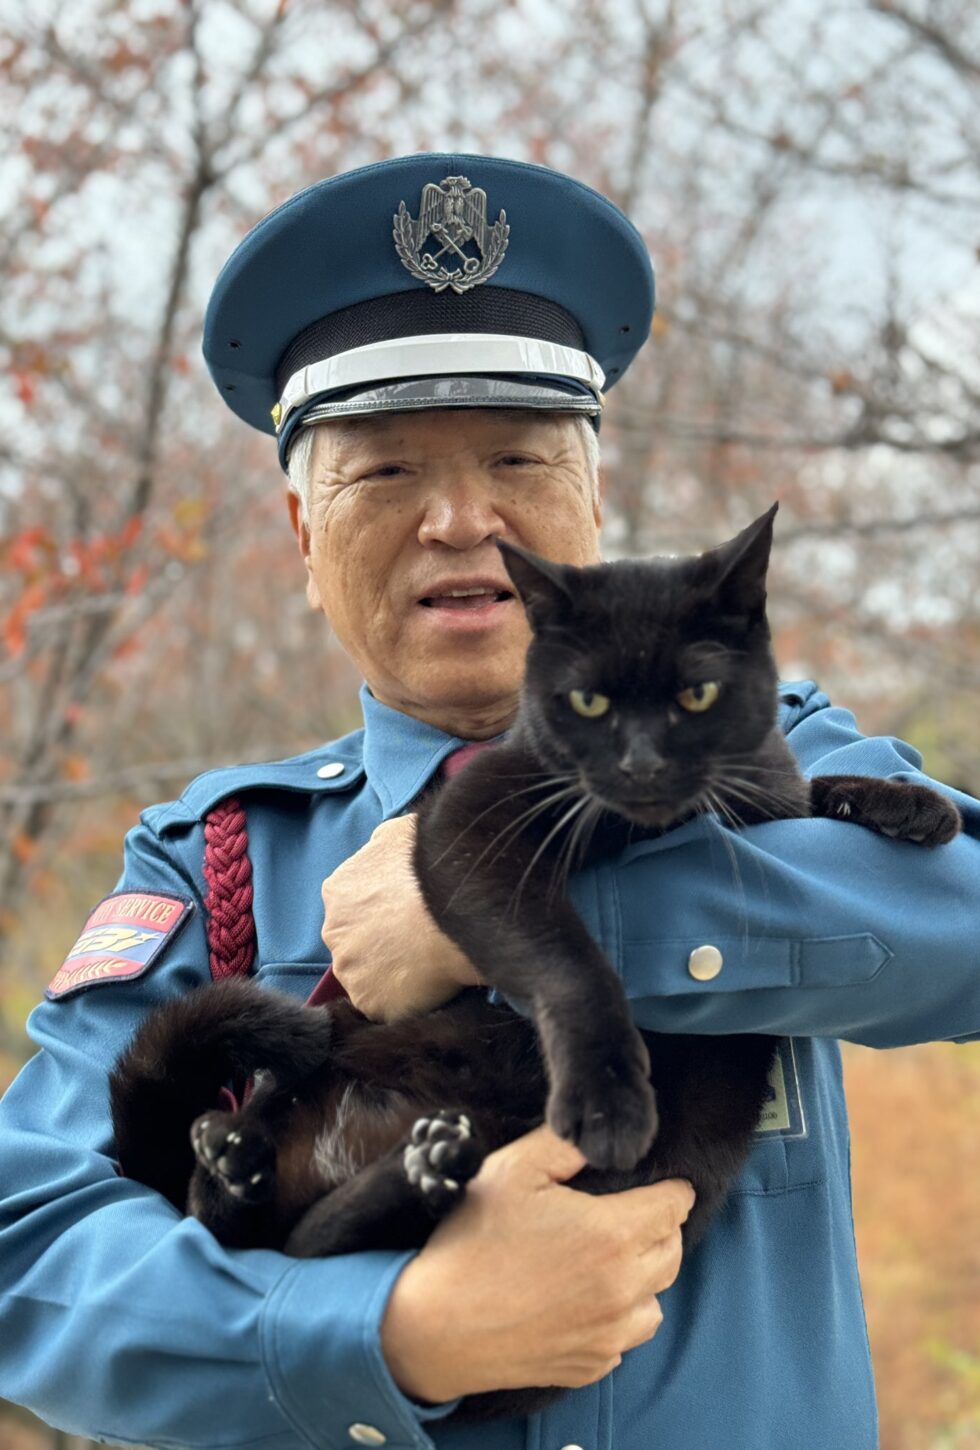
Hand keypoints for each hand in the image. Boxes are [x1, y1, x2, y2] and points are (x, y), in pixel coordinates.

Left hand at [321, 814, 481, 1021]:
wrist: (454, 909)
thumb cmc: (432, 868)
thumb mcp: (403, 832)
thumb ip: (383, 844)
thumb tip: (384, 849)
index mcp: (338, 890)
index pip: (351, 906)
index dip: (380, 911)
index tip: (404, 914)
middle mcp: (334, 932)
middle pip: (355, 943)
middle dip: (380, 944)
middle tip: (418, 940)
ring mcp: (350, 971)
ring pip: (368, 976)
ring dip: (391, 973)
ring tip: (427, 962)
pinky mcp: (369, 1003)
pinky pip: (386, 1005)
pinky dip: (404, 999)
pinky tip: (428, 983)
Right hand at [381, 1125, 693, 1402]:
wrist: (435, 1326)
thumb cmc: (472, 1241)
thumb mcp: (513, 1169)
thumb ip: (565, 1144)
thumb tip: (599, 1135)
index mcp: (612, 1235)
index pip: (675, 1207)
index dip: (669, 1188)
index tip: (656, 1183)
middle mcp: (623, 1289)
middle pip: (673, 1253)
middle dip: (661, 1229)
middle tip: (629, 1214)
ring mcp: (609, 1335)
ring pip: (655, 1301)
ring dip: (643, 1278)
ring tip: (607, 1260)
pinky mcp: (590, 1366)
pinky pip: (624, 1339)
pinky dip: (615, 1318)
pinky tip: (582, 1300)